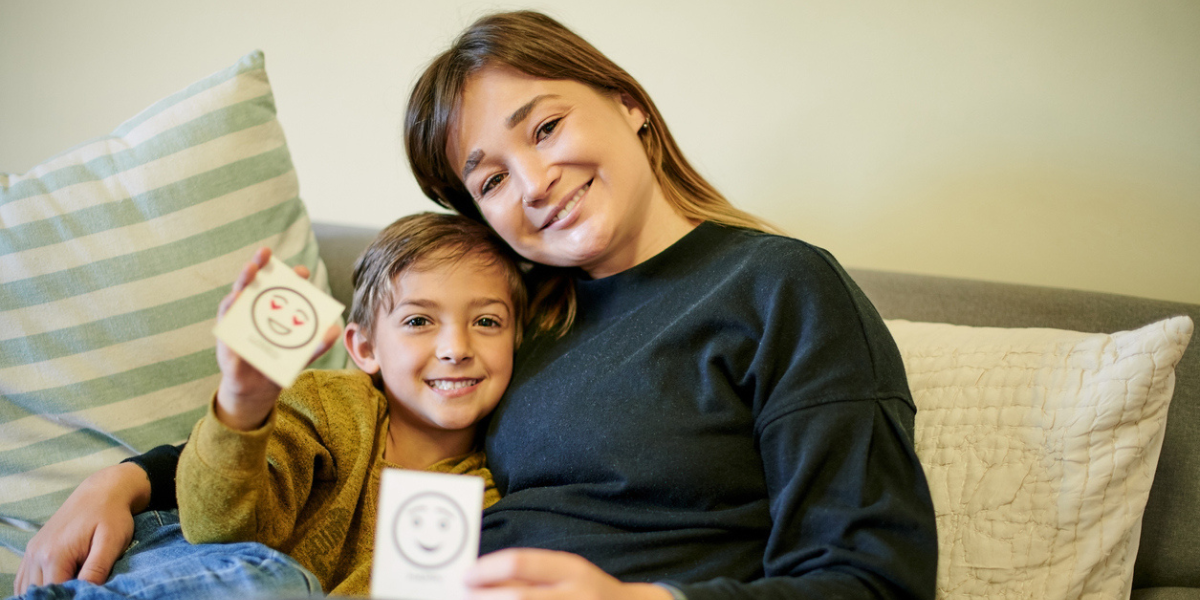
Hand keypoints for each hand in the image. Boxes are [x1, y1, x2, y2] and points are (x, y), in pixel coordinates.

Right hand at [14, 462, 150, 594]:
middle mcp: (36, 555)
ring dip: (48, 592)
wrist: (102, 492)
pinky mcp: (33, 550)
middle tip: (82, 589)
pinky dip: (36, 587)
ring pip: (29, 588)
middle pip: (41, 593)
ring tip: (72, 586)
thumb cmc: (111, 515)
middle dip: (61, 596)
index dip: (72, 598)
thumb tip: (87, 592)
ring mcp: (31, 552)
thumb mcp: (111, 542)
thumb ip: (97, 569)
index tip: (87, 593)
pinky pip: (24, 579)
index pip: (56, 593)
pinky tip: (55, 586)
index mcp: (54, 556)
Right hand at [215, 248, 340, 429]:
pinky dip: (230, 307)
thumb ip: (317, 344)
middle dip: (260, 266)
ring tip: (250, 269)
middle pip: (257, 284)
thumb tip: (335, 330)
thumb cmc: (278, 365)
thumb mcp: (301, 355)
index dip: (291, 277)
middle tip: (265, 252)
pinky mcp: (227, 336)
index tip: (302, 271)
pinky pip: (226, 318)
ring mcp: (239, 321)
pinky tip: (235, 298)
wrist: (257, 390)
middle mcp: (255, 311)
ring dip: (244, 281)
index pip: (282, 290)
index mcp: (274, 312)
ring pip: (239, 295)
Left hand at [464, 549, 672, 599]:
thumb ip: (530, 575)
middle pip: (518, 597)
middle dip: (482, 598)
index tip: (464, 576)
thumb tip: (480, 578)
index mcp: (572, 570)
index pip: (520, 562)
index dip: (486, 570)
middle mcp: (577, 596)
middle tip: (462, 596)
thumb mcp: (568, 575)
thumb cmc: (590, 594)